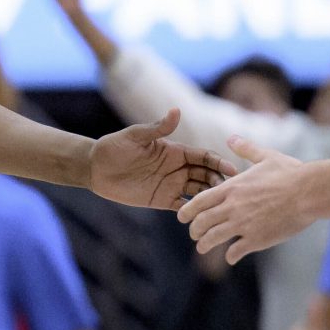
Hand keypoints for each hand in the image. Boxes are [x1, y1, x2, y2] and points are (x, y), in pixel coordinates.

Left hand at [88, 110, 234, 208]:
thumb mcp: (136, 136)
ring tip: (220, 207)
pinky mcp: (162, 200)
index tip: (233, 170)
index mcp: (176, 151)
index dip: (219, 162)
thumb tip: (176, 110)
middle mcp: (178, 168)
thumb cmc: (114, 147)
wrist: (96, 168)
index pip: (204, 156)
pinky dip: (194, 213)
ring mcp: (171, 184)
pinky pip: (183, 207)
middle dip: (220, 183)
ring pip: (199, 192)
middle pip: (207, 175)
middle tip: (230, 193)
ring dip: (210, 198)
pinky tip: (203, 219)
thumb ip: (158, 128)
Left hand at [178, 137, 310, 260]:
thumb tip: (231, 138)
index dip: (187, 211)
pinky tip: (231, 257)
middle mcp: (232, 207)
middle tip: (195, 235)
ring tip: (203, 247)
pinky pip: (235, 251)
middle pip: (201, 223)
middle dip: (194, 231)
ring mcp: (243, 225)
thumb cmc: (290, 173)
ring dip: (204, 245)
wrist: (309, 192)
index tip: (182, 217)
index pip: (198, 202)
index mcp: (231, 188)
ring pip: (212, 239)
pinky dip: (230, 256)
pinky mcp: (257, 239)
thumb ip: (246, 149)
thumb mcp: (266, 156)